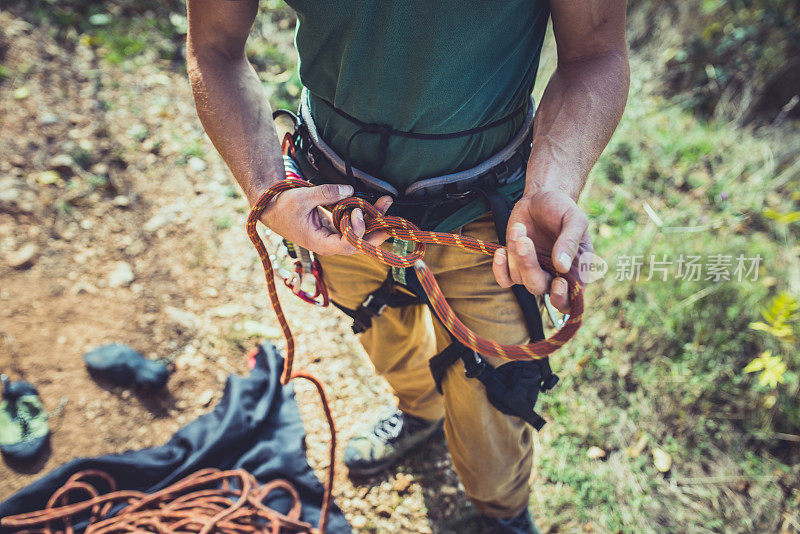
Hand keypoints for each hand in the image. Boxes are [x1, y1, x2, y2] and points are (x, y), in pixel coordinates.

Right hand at [259, 183, 392, 255]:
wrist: (271, 208)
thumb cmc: (282, 206)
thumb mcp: (302, 198)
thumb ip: (326, 193)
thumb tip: (348, 190)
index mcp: (320, 243)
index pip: (347, 245)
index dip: (358, 230)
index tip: (358, 210)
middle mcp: (330, 244)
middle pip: (359, 244)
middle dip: (376, 230)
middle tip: (390, 215)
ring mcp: (333, 237)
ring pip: (359, 235)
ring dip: (373, 221)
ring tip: (385, 203)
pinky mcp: (334, 228)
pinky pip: (353, 226)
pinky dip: (363, 216)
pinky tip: (373, 205)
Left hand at [492, 189, 592, 312]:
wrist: (541, 197)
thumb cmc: (563, 209)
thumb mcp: (574, 219)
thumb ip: (570, 242)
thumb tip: (562, 267)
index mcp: (575, 269)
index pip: (570, 300)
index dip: (562, 299)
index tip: (558, 283)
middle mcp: (553, 275)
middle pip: (539, 288)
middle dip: (529, 266)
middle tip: (524, 241)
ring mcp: (533, 270)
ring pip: (520, 277)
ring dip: (516, 252)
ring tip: (520, 228)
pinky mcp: (515, 264)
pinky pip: (505, 279)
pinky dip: (499, 269)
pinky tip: (500, 251)